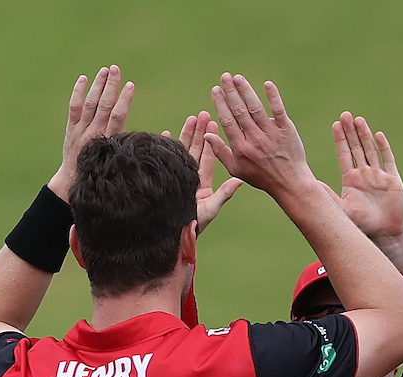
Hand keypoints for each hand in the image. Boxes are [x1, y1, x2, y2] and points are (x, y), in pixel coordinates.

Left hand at [49, 65, 134, 200]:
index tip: (131, 86)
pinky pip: (74, 107)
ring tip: (105, 70)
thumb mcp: (122, 164)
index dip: (124, 100)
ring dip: (98, 85)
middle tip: (116, 69)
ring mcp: (82, 130)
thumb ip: (135, 150)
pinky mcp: (72, 129)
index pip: (118, 116)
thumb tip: (163, 141)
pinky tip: (84, 79)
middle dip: (111, 86)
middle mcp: (95, 133)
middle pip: (104, 105)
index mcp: (110, 141)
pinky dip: (78, 92)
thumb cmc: (104, 176)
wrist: (75, 184)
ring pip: (90, 103)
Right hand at [164, 111, 242, 233]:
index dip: (211, 140)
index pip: (208, 157)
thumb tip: (240, 181)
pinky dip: (165, 146)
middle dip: (200, 132)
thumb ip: (224, 194)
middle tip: (203, 114)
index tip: (213, 123)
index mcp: (202, 184)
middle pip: (196, 150)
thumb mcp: (210, 209)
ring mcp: (176, 178)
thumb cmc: (192, 226)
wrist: (169, 236)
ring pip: (181, 151)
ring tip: (191, 117)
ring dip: (186, 134)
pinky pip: (163, 159)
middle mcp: (189, 178)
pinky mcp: (162, 179)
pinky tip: (167, 132)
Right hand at [204, 74, 315, 202]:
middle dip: (231, 92)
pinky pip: (278, 110)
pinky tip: (267, 84)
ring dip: (246, 91)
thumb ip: (220, 152)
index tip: (215, 90)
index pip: (228, 120)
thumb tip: (207, 134)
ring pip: (256, 108)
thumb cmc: (261, 177)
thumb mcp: (236, 169)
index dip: (221, 103)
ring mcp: (271, 134)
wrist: (290, 183)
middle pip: (240, 111)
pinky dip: (273, 97)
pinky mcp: (286, 130)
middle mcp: (255, 139)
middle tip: (224, 76)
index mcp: (241, 148)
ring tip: (238, 78)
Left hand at [328, 113, 402, 239]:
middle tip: (345, 115)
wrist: (384, 232)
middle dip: (351, 132)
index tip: (335, 125)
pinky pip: (388, 160)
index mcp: (351, 180)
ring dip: (365, 135)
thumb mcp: (342, 208)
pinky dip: (384, 148)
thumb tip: (310, 183)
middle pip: (357, 148)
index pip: (344, 155)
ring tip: (358, 120)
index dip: (340, 140)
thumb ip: (328, 195)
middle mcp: (364, 174)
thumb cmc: (362, 223)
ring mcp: (379, 175)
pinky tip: (378, 135)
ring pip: (371, 150)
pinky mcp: (393, 179)